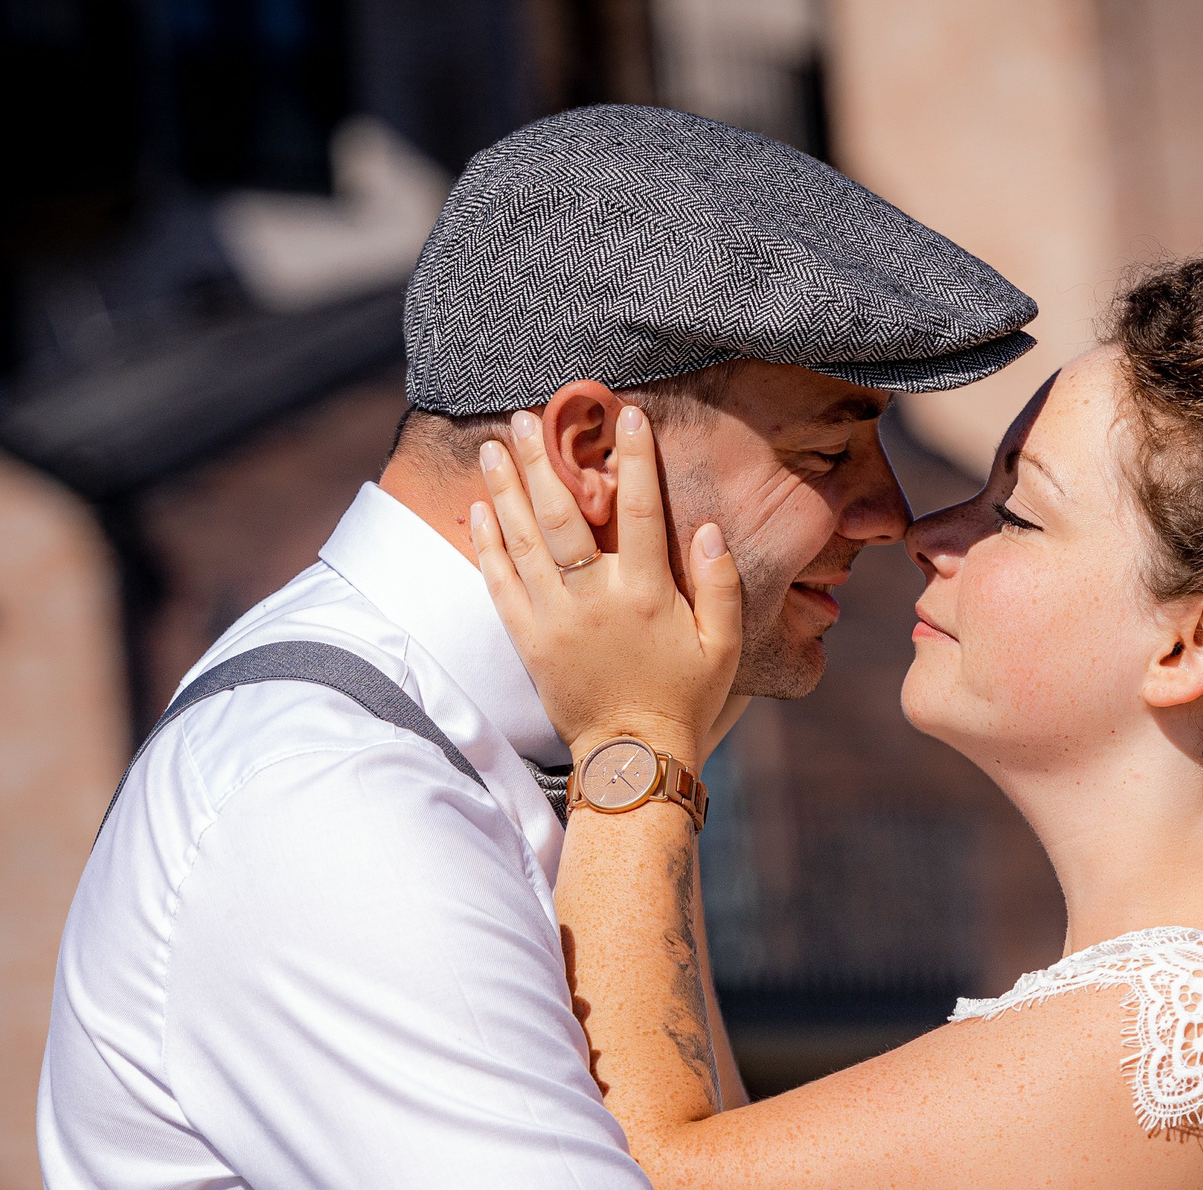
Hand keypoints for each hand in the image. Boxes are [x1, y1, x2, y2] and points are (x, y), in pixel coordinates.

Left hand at [471, 406, 740, 763]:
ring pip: (524, 540)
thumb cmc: (686, 699)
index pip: (641, 510)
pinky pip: (501, 584)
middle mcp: (595, 598)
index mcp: (647, 593)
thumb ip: (720, 584)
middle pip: (564, 514)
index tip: (627, 416)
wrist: (633, 759)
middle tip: (527, 417)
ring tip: (491, 445)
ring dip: (506, 488)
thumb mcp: (724, 645)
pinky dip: (487, 544)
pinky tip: (479, 509)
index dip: (635, 459)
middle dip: (543, 460)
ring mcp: (555, 619)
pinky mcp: (529, 640)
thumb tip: (708, 527)